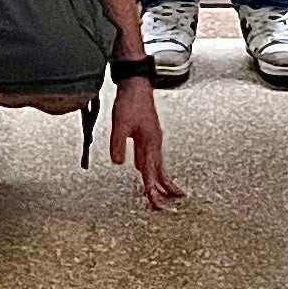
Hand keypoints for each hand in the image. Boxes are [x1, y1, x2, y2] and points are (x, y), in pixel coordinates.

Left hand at [111, 74, 185, 210]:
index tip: (156, 204)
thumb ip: (119, 144)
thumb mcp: (120, 124)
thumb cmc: (130, 101)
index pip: (152, 173)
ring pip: (158, 164)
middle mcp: (155, 142)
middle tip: (169, 206)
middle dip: (165, 189)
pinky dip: (152, 167)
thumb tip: (118, 163)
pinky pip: (152, 155)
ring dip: (160, 179)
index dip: (153, 190)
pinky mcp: (149, 133)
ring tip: (165, 193)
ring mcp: (153, 137)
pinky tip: (144, 168)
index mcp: (150, 142)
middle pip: (161, 171)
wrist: (136, 83)